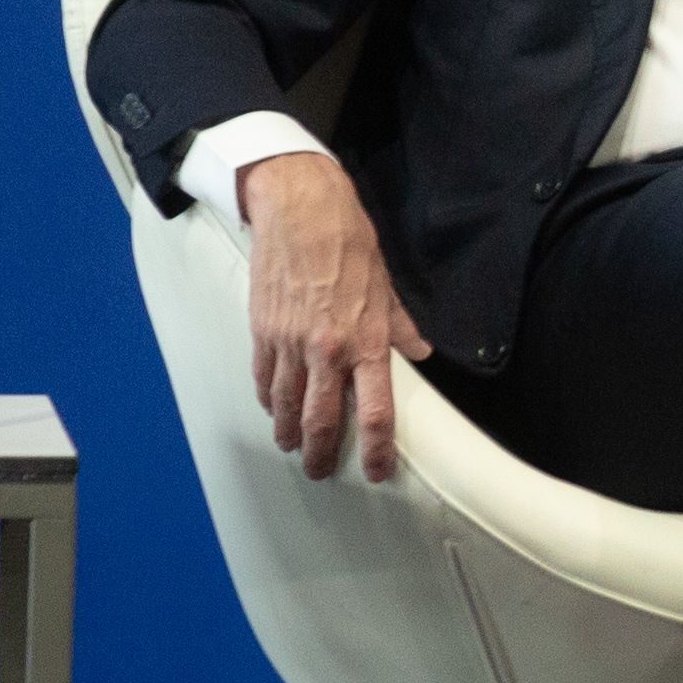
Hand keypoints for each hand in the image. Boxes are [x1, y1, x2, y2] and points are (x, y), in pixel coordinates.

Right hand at [239, 151, 428, 483]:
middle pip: (321, 419)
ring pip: (285, 404)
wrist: (299, 210)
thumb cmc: (348, 242)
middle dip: (321, 454)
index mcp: (366, 341)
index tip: (377, 473)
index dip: (377, 450)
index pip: (376, 411)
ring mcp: (289, 342)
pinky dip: (267, 400)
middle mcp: (327, 349)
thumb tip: (419, 353)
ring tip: (293, 448)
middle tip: (321, 472)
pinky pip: (263, 377)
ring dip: (289, 433)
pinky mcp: (262, 330)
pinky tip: (272, 410)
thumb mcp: (386, 285)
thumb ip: (401, 327)